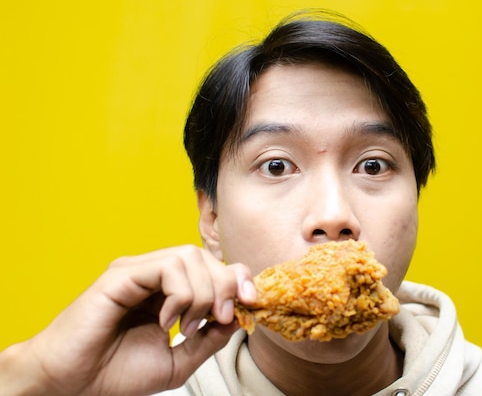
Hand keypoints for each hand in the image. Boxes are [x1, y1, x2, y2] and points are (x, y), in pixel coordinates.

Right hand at [0, 245, 255, 395]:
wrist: (73, 384)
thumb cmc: (117, 372)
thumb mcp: (180, 361)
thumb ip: (210, 339)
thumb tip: (240, 316)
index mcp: (168, 290)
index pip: (211, 266)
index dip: (237, 278)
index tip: (251, 302)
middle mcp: (153, 274)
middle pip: (205, 256)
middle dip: (225, 286)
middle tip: (221, 319)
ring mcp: (136, 271)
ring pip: (189, 256)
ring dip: (203, 293)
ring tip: (187, 326)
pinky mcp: (120, 275)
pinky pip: (166, 267)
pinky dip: (179, 294)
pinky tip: (166, 321)